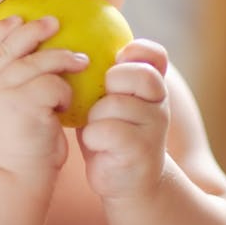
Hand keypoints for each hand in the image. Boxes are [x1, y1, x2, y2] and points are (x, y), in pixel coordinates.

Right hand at [0, 15, 88, 178]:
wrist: (10, 179)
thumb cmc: (13, 151)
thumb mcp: (0, 112)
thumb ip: (6, 87)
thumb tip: (27, 61)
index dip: (1, 28)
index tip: (16, 18)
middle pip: (10, 44)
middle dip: (33, 29)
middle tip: (54, 23)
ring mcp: (2, 90)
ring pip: (38, 61)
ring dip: (63, 58)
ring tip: (81, 61)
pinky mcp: (24, 101)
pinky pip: (54, 84)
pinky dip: (66, 93)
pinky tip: (66, 107)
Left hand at [78, 39, 169, 200]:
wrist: (128, 183)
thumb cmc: (110, 134)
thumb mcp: (108, 101)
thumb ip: (102, 77)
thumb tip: (65, 41)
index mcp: (152, 86)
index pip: (154, 55)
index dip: (137, 52)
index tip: (118, 59)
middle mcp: (160, 103)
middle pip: (137, 75)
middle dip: (113, 83)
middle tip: (103, 102)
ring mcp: (154, 128)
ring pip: (113, 104)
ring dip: (95, 118)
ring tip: (98, 131)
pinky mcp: (142, 152)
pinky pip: (104, 130)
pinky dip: (93, 138)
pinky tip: (98, 147)